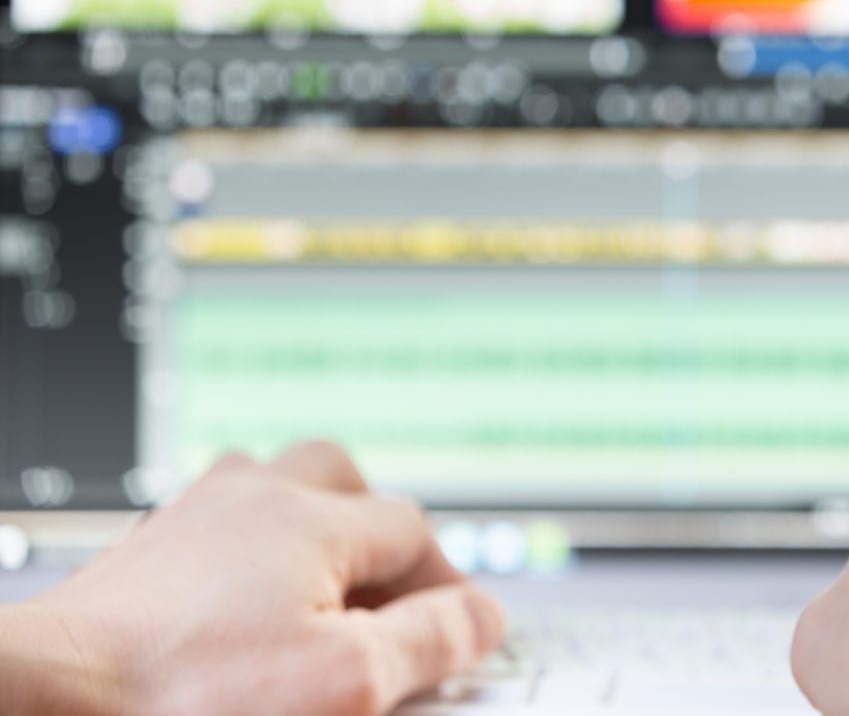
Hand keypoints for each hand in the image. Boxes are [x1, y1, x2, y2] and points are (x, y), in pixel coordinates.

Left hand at [0, 442, 503, 715]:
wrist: (44, 703)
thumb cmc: (186, 699)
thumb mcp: (343, 682)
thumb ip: (427, 642)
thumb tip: (482, 616)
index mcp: (309, 517)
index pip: (413, 530)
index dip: (447, 585)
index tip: (459, 634)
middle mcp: (248, 498)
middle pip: (341, 477)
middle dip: (379, 527)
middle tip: (393, 591)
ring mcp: (186, 520)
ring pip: (269, 484)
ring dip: (311, 525)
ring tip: (321, 588)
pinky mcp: (140, 557)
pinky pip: (214, 525)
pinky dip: (249, 554)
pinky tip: (241, 607)